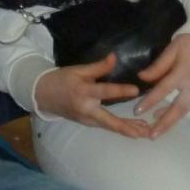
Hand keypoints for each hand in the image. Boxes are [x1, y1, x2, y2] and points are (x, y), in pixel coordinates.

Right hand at [35, 55, 150, 137]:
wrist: (42, 95)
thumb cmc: (61, 80)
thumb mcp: (78, 70)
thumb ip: (98, 67)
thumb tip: (115, 57)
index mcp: (83, 93)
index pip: (104, 91)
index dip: (120, 90)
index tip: (135, 90)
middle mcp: (86, 110)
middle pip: (109, 121)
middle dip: (128, 127)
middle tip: (145, 131)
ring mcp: (87, 120)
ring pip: (110, 127)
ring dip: (128, 130)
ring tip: (146, 132)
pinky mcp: (88, 123)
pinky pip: (107, 126)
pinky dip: (121, 128)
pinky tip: (135, 129)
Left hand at [133, 35, 189, 138]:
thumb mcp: (173, 49)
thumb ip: (158, 66)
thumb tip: (141, 78)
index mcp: (185, 72)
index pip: (164, 89)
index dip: (150, 101)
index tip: (137, 111)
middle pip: (179, 109)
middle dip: (165, 123)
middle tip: (151, 136)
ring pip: (186, 111)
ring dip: (172, 122)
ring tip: (157, 131)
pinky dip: (179, 115)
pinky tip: (168, 118)